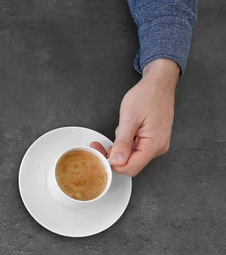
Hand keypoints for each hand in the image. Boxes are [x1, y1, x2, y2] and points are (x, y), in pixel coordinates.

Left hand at [90, 59, 179, 176]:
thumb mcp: (129, 118)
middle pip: (130, 163)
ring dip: (120, 146)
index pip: (131, 167)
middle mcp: (158, 147)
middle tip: (98, 145)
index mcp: (155, 143)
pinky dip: (126, 142)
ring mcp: (156, 144)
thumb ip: (123, 143)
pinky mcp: (152, 140)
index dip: (113, 165)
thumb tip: (117, 161)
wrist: (159, 83)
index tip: (99, 156)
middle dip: (113, 155)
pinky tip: (126, 129)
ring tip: (121, 128)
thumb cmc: (148, 95)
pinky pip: (135, 148)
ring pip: (131, 156)